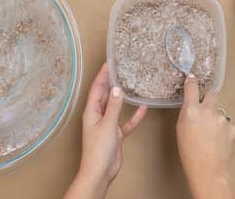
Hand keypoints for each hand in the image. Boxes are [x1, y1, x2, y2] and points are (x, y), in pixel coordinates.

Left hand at [64, 63, 147, 198]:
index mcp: (91, 111)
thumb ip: (114, 106)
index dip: (102, 75)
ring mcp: (106, 125)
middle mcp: (98, 116)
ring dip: (122, 97)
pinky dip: (134, 116)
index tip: (109, 63)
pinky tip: (143, 108)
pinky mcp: (116, 134)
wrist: (100, 171)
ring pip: (115, 106)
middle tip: (120, 68)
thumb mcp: (107, 124)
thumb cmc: (98, 149)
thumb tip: (117, 88)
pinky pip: (126, 121)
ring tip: (130, 83)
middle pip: (104, 95)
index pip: (97, 88)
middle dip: (111, 81)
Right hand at [176, 74, 234, 198]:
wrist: (208, 169)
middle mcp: (208, 110)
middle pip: (211, 94)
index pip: (192, 87)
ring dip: (215, 118)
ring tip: (210, 134)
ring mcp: (222, 118)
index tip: (192, 78)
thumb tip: (192, 105)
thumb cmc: (189, 152)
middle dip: (208, 99)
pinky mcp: (232, 127)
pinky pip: (226, 123)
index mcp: (191, 110)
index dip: (192, 81)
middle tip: (205, 110)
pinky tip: (218, 140)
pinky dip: (223, 129)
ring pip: (219, 111)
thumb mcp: (181, 129)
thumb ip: (187, 113)